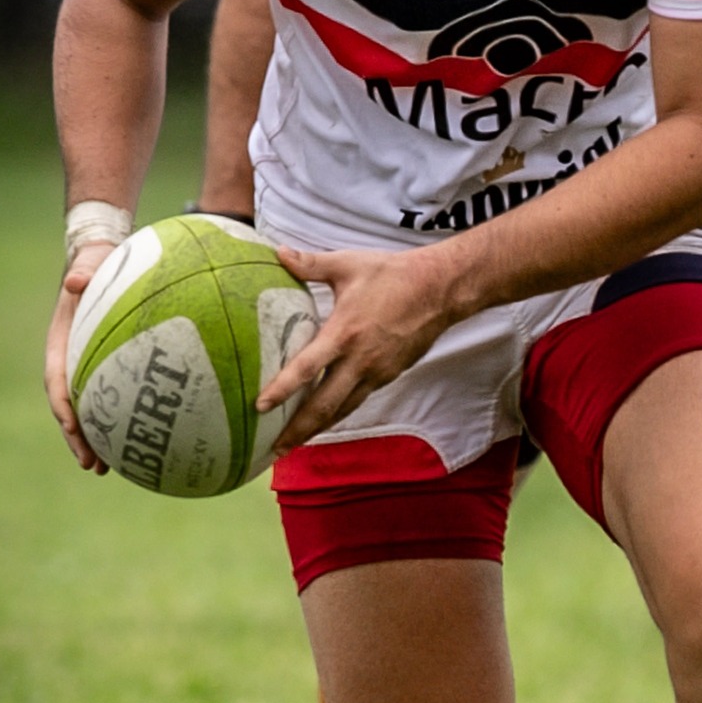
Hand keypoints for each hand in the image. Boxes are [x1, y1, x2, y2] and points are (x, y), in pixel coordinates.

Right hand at [44, 241, 117, 470]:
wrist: (103, 261)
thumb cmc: (98, 262)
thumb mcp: (91, 262)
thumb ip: (85, 270)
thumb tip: (75, 280)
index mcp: (61, 342)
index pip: (56, 380)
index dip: (63, 406)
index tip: (72, 427)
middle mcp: (70, 360)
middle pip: (69, 407)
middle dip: (77, 438)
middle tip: (92, 465)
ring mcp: (87, 368)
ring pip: (88, 410)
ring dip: (94, 440)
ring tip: (107, 470)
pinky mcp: (107, 369)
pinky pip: (110, 400)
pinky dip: (117, 422)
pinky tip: (136, 443)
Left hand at [258, 244, 454, 452]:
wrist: (441, 289)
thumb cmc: (393, 274)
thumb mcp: (348, 264)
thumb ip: (310, 264)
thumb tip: (276, 252)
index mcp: (344, 333)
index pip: (307, 369)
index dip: (283, 390)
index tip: (261, 406)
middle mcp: (360, 360)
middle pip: (325, 406)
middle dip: (298, 431)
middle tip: (274, 450)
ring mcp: (377, 372)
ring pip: (343, 409)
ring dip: (318, 429)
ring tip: (295, 444)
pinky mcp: (390, 375)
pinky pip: (359, 399)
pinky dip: (340, 412)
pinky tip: (326, 417)